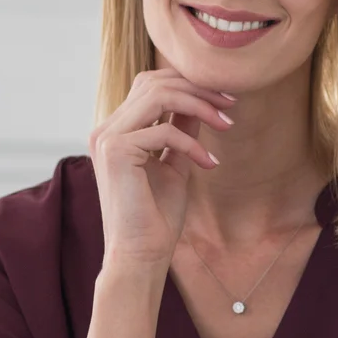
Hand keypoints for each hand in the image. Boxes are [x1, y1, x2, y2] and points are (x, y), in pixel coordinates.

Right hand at [88, 69, 233, 268]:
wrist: (140, 255)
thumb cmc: (157, 216)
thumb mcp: (175, 163)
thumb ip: (182, 130)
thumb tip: (202, 102)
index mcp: (116, 130)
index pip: (151, 85)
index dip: (189, 84)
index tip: (225, 99)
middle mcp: (106, 129)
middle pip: (154, 82)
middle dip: (198, 88)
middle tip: (231, 104)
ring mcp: (107, 138)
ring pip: (159, 96)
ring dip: (200, 105)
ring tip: (227, 124)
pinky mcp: (115, 151)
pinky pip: (164, 130)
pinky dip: (192, 143)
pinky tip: (209, 163)